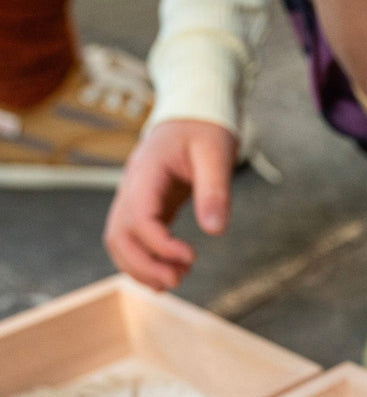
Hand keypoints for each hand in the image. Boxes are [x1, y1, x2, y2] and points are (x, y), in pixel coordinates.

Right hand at [104, 119, 237, 290]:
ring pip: (119, 242)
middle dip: (144, 264)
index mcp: (146, 171)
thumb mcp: (216, 153)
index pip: (139, 216)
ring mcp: (134, 198)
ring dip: (141, 268)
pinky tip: (170, 274)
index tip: (191, 257)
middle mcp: (132, 187)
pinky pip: (132, 240)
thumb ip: (215, 191)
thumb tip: (215, 231)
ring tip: (176, 280)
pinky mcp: (145, 209)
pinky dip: (144, 262)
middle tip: (179, 280)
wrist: (192, 116)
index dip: (160, 244)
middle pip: (119, 235)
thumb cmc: (204, 130)